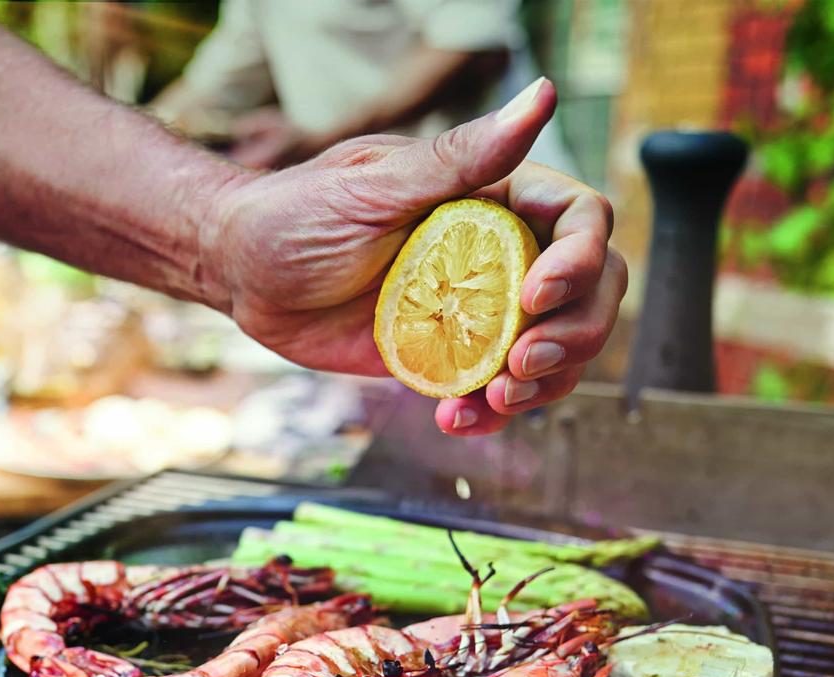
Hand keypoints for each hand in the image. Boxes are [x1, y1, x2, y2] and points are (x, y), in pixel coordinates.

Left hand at [204, 78, 622, 435]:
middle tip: (520, 365)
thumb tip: (541, 96)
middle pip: (590, 293)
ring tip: (493, 400)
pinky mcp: (447, 358)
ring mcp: (477, 311)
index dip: (580, 261)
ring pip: (554, 350)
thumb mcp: (375, 186)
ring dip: (542, 385)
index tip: (535, 296)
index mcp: (494, 200)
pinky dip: (490, 414)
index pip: (580, 222)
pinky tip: (456, 421)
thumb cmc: (298, 215)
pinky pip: (494, 391)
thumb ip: (461, 158)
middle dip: (574, 335)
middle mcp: (498, 254)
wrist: (244, 275)